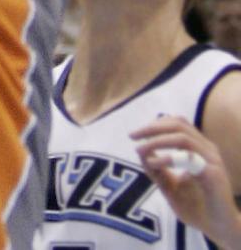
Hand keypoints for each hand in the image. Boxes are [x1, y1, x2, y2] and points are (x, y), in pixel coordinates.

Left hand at [131, 116, 240, 247]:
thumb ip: (157, 171)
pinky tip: (154, 163)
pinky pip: (190, 158)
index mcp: (199, 148)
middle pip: (178, 125)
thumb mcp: (171, 188)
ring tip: (140, 150)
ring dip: (157, 141)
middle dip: (152, 128)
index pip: (177, 123)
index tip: (135, 134)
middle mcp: (207, 150)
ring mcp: (212, 160)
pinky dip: (169, 158)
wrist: (220, 231)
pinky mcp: (214, 175)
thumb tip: (139, 152)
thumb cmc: (197, 208)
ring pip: (183, 138)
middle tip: (133, 136)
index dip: (155, 124)